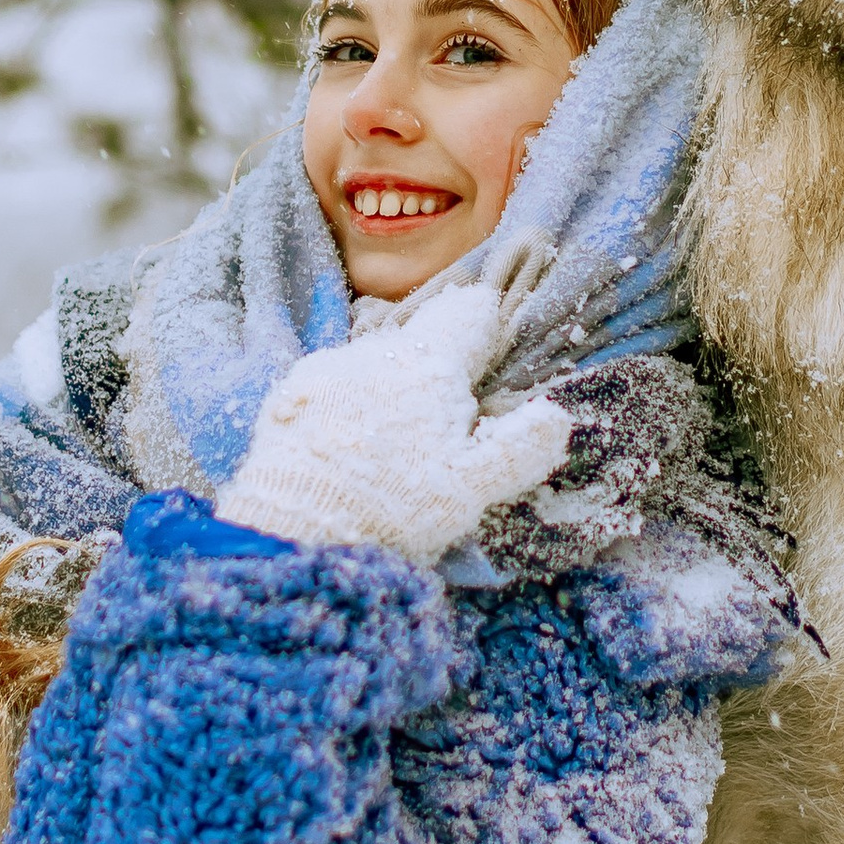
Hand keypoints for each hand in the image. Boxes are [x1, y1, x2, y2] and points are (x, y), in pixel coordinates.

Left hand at [216, 284, 571, 562]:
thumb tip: (558, 415)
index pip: (467, 314)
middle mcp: (376, 350)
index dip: (482, 325)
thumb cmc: (395, 506)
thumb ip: (520, 447)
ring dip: (385, 391)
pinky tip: (343, 452)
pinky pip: (329, 391)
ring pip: (370, 366)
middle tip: (440, 422)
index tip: (487, 347)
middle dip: (432, 370)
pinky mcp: (286, 397)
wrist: (295, 530)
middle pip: (417, 344)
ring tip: (387, 446)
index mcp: (429, 362)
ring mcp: (325, 370)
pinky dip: (343, 410)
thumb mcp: (472, 488)